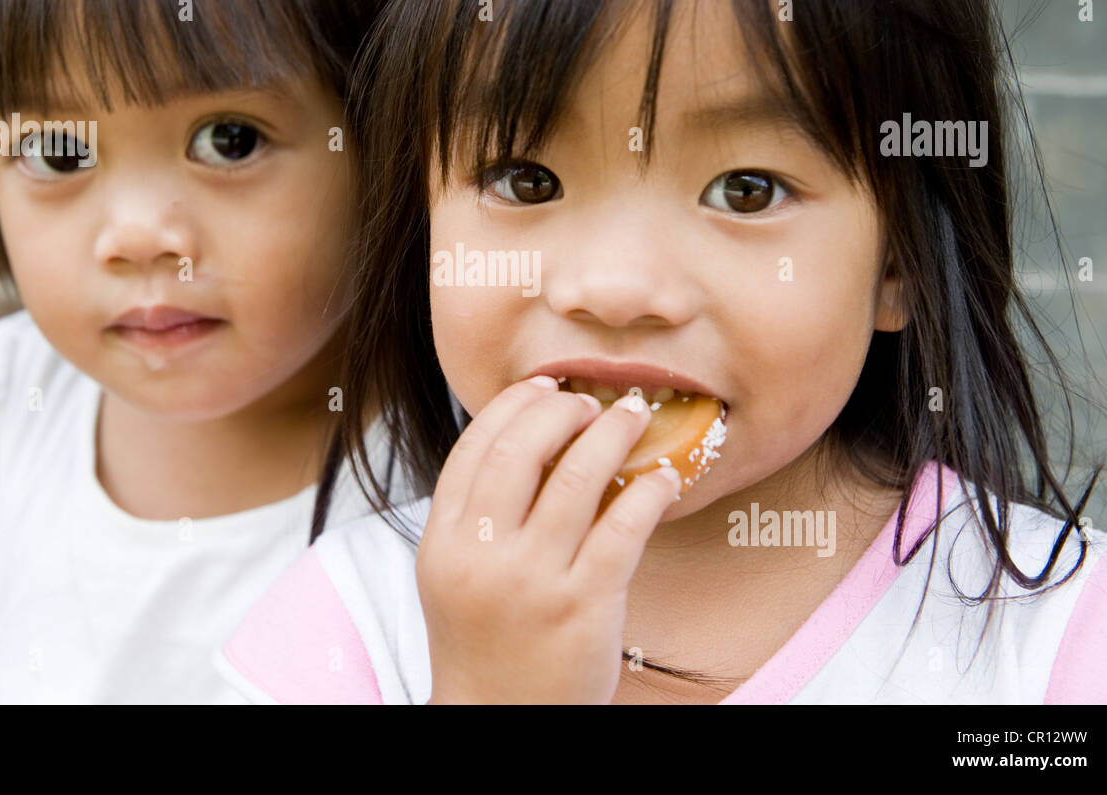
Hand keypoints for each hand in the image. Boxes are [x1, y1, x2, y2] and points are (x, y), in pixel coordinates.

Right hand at [418, 375, 680, 703]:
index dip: (514, 404)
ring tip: (632, 417)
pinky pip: (623, 528)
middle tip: (592, 402)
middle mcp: (482, 555)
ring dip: (612, 434)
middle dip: (563, 409)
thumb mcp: (455, 571)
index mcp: (444, 540)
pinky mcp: (584, 606)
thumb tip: (530, 435)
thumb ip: (478, 510)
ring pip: (577, 478)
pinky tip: (662, 478)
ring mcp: (533, 581)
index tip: (545, 387)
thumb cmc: (485, 639)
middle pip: (522, 450)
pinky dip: (649, 490)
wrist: (499, 718)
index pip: (475, 445)